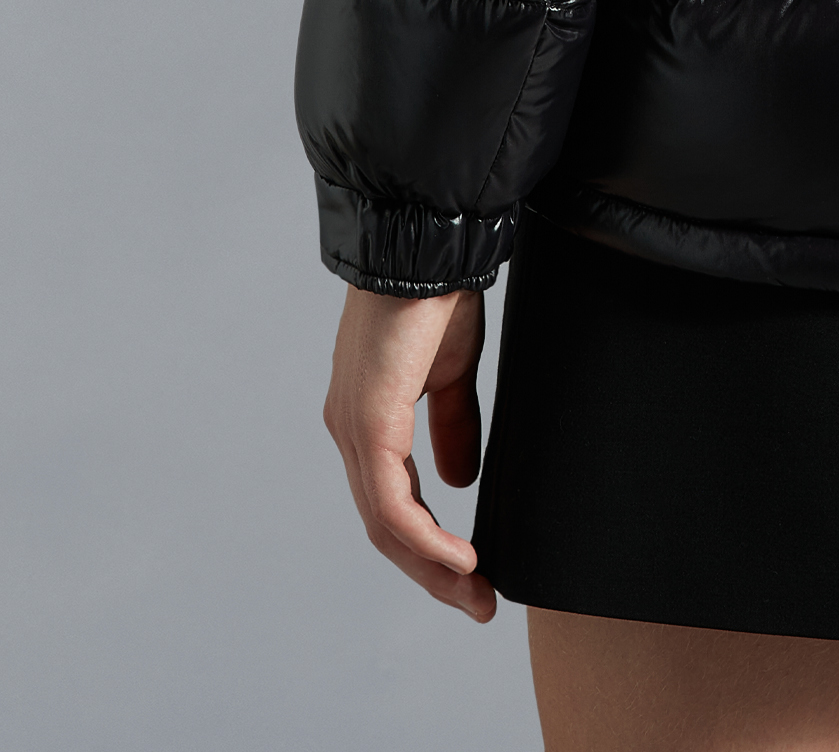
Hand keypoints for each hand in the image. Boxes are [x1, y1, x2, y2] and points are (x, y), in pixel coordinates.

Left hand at [323, 284, 495, 620]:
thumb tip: (460, 481)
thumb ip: (453, 426)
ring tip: (477, 592)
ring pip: (386, 525)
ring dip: (433, 567)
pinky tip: (462, 559)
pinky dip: (428, 539)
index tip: (473, 573)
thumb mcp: (453, 373)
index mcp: (366, 419)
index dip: (430, 544)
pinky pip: (394, 505)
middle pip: (384, 527)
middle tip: (479, 604)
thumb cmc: (437, 297)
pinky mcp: (369, 425)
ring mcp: (354, 430)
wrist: (428, 246)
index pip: (390, 502)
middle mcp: (349, 431)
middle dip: (433, 573)